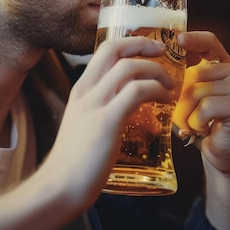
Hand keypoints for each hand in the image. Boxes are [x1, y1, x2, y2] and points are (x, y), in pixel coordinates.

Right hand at [40, 36, 173, 209]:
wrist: (59, 186)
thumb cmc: (75, 162)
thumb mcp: (83, 124)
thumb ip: (101, 110)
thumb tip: (126, 105)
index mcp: (80, 90)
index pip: (104, 51)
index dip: (130, 43)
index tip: (150, 49)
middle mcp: (86, 91)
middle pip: (113, 49)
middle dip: (143, 44)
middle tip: (163, 51)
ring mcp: (95, 105)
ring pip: (129, 68)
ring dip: (156, 71)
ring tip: (169, 84)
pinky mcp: (107, 122)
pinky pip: (136, 92)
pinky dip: (156, 90)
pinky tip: (164, 99)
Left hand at [172, 31, 229, 229]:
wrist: (222, 157)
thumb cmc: (199, 125)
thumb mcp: (185, 98)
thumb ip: (178, 80)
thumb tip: (151, 66)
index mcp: (221, 66)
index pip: (209, 42)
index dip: (193, 39)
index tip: (177, 39)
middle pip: (194, 73)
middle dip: (180, 98)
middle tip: (184, 117)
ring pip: (197, 92)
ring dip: (187, 114)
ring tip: (195, 126)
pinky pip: (205, 107)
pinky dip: (196, 123)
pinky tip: (203, 131)